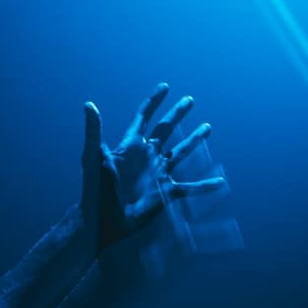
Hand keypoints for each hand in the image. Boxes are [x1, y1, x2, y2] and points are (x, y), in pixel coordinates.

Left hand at [81, 83, 227, 253]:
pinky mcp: (165, 193)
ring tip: (207, 127)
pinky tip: (219, 182)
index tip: (165, 87)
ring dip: (194, 139)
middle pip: (165, 129)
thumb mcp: (93, 158)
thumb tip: (88, 104)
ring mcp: (157, 174)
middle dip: (177, 113)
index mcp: (130, 146)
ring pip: (180, 152)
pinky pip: (190, 188)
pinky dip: (204, 186)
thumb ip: (93, 131)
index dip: (153, 101)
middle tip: (189, 99)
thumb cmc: (94, 190)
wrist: (103, 221)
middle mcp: (146, 157)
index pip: (143, 117)